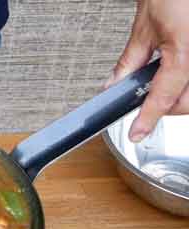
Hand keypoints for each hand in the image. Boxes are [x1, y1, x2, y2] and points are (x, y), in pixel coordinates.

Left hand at [105, 0, 188, 141]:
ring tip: (163, 85)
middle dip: (166, 107)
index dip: (148, 119)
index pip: (164, 97)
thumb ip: (130, 62)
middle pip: (186, 102)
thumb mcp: (144, 28)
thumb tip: (114, 84)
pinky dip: (186, 83)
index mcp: (185, 52)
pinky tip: (178, 74)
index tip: (137, 133)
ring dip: (180, 96)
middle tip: (145, 104)